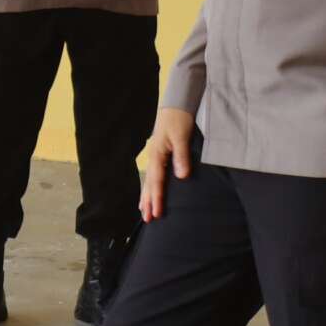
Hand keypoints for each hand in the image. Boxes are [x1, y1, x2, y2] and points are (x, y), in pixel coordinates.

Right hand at [138, 108, 195, 222]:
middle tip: (148, 220)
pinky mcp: (159, 154)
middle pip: (149, 184)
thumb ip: (181, 156)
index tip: (156, 213)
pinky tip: (148, 192)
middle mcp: (153, 157)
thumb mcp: (182, 136)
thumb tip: (182, 176)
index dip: (156, 198)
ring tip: (143, 211)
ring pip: (148, 180)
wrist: (175, 105)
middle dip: (148, 202)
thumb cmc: (179, 120)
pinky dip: (149, 186)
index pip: (156, 181)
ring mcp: (155, 156)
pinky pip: (152, 175)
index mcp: (157, 155)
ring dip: (146, 196)